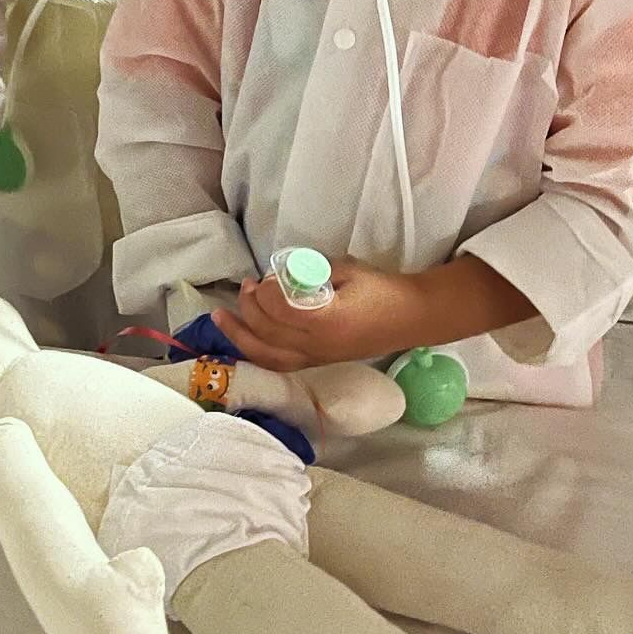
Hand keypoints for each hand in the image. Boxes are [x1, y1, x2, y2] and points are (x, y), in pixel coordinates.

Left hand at [211, 259, 422, 371]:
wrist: (411, 318)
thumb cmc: (381, 289)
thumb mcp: (346, 270)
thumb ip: (309, 274)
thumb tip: (278, 277)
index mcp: (326, 320)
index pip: (278, 310)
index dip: (263, 292)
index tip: (262, 277)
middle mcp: (317, 346)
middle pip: (267, 333)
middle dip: (248, 308)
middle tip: (244, 286)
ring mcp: (317, 359)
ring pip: (267, 355)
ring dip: (240, 336)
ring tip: (221, 317)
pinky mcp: (318, 363)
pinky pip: (278, 363)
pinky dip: (256, 351)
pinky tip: (244, 338)